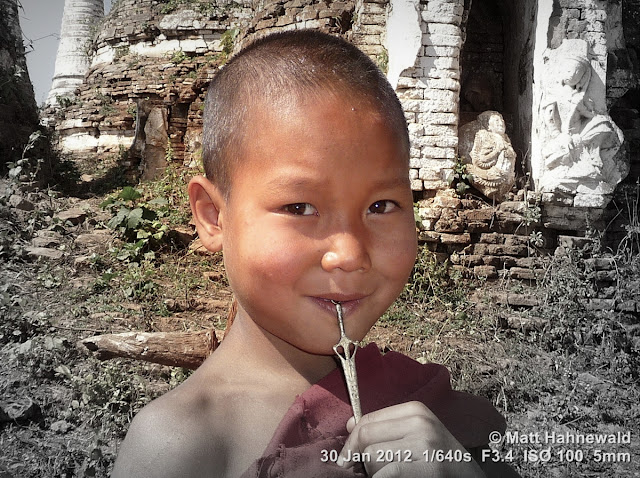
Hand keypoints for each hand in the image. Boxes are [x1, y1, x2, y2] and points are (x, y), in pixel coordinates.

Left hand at [337, 401, 484, 476]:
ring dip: (375, 473)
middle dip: (359, 459)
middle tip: (367, 473)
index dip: (352, 443)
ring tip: (395, 475)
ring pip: (371, 458)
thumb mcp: (418, 436)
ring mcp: (425, 445)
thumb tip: (350, 426)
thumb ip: (386, 429)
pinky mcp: (429, 467)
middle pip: (365, 437)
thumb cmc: (441, 461)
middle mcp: (421, 422)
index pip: (366, 421)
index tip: (349, 459)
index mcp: (416, 410)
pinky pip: (384, 475)